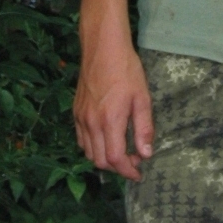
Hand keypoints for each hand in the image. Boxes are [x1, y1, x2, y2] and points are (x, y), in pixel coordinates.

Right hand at [73, 38, 153, 179]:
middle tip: (134, 161)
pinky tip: (106, 139)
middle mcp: (92, 122)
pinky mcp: (76, 112)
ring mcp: (81, 118)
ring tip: (122, 152)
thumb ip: (144, 128)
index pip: (115, 158)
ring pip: (89, 152)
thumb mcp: (142, 98)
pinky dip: (93, 147)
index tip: (138, 174)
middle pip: (100, 160)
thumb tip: (146, 153)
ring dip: (105, 159)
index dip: (128, 171)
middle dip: (118, 168)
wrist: (102, 48)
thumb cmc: (126, 70)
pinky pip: (81, 140)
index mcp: (110, 120)